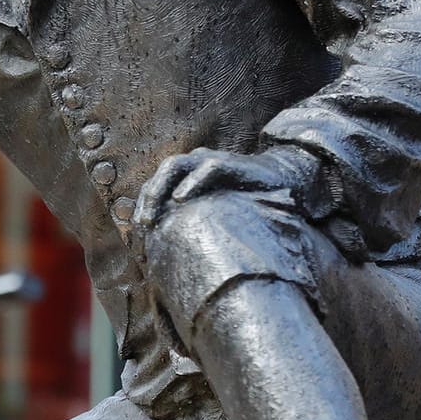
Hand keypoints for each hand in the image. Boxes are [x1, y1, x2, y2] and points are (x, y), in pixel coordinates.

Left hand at [134, 145, 319, 231]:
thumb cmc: (245, 202)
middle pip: (159, 177)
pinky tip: (180, 198)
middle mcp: (193, 165)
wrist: (283, 180)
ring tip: (152, 216)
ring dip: (160, 190)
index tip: (137, 240)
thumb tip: (169, 259)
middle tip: (140, 228)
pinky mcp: (231, 162)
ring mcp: (210, 161)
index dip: (142, 212)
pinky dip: (192, 181)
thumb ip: (193, 228)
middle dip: (146, 201)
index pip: (154, 190)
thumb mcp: (214, 217)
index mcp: (185, 178)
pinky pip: (208, 167)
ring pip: (175, 166)